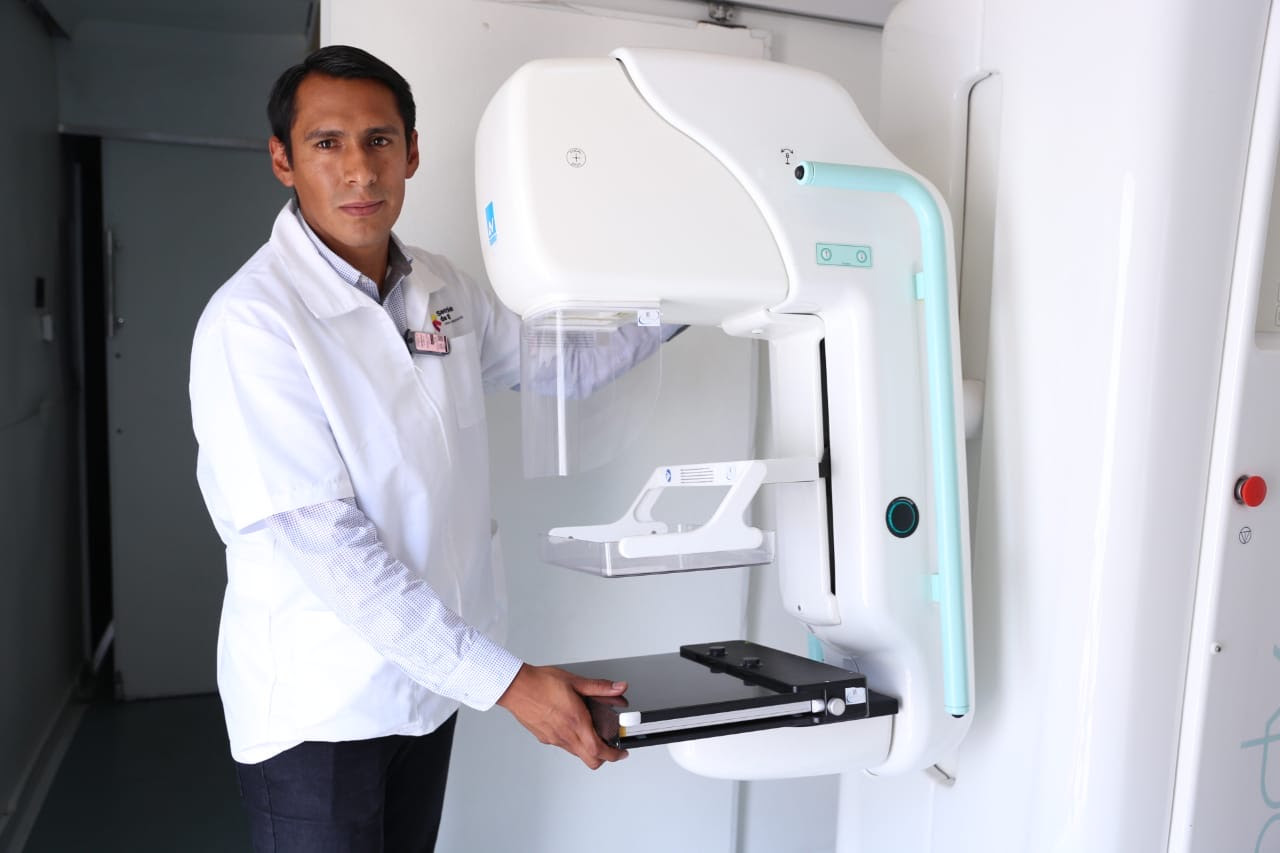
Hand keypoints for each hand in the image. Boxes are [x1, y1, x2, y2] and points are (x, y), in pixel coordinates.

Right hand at [496, 664, 629, 768]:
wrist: (516, 687)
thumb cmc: (541, 683)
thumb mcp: (575, 682)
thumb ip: (599, 687)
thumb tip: (618, 688)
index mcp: (576, 722)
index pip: (599, 750)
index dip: (614, 755)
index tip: (621, 752)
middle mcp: (565, 734)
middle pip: (590, 760)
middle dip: (604, 758)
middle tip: (611, 748)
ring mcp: (554, 739)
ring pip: (577, 753)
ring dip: (588, 749)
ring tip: (591, 732)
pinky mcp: (544, 738)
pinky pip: (563, 746)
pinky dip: (573, 742)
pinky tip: (571, 726)